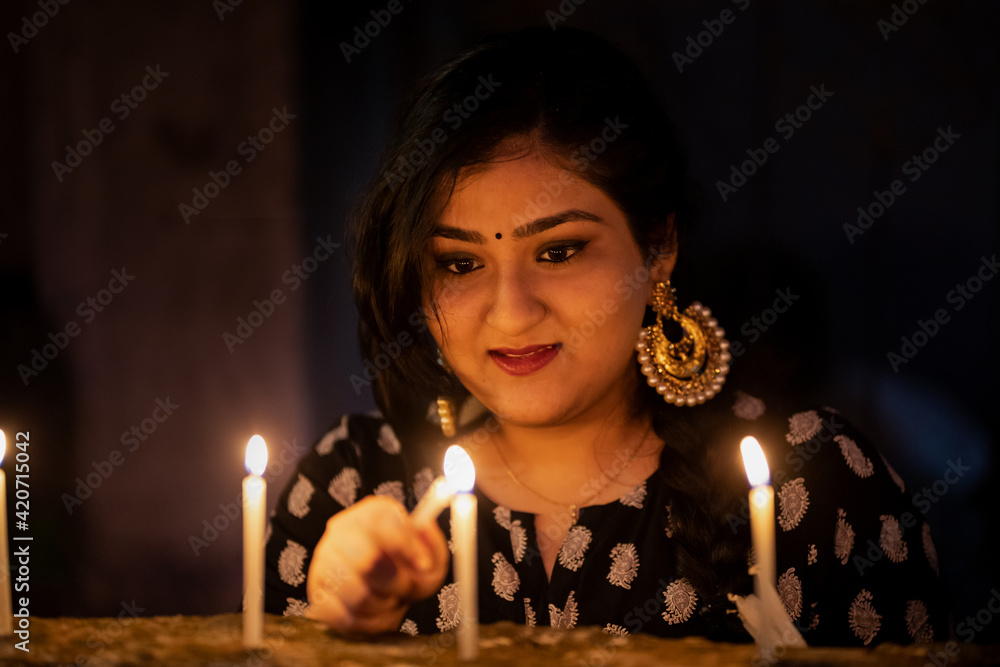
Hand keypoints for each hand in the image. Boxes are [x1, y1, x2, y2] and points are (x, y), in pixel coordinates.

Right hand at [305, 494, 448, 632]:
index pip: (383, 523)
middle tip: (404, 587)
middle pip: (366, 560)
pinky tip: (373, 613)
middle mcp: (342, 530)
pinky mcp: (316, 593)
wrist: (383, 590)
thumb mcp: (430, 557)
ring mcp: (324, 560)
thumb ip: (432, 547)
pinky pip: (342, 616)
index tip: (423, 566)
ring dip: (382, 604)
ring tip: (389, 599)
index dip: (407, 548)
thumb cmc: (408, 570)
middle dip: (396, 582)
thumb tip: (423, 542)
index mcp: (372, 512)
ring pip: (356, 593)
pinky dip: (365, 623)